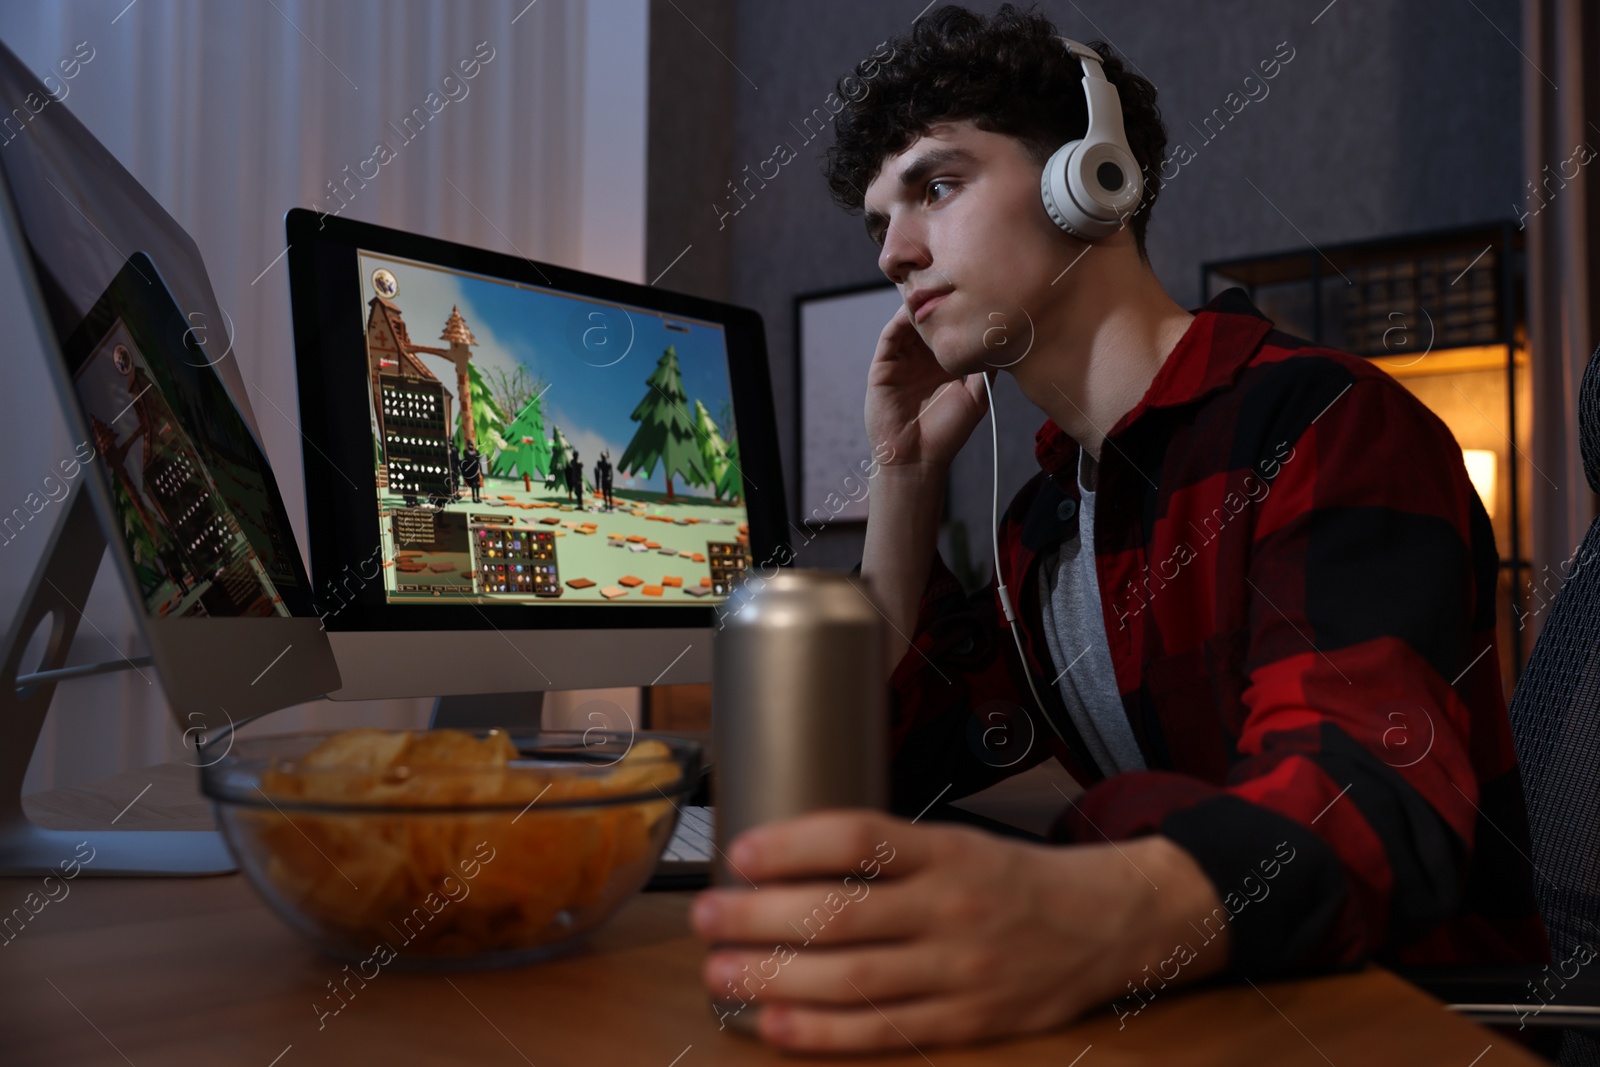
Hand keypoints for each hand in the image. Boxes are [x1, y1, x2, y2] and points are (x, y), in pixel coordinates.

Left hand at [691, 810, 1229, 1052]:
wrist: (1106, 925)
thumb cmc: (1010, 880)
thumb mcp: (955, 842)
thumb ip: (884, 854)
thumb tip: (786, 861)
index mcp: (947, 852)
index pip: (859, 839)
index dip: (793, 845)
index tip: (741, 851)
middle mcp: (952, 909)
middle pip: (841, 913)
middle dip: (761, 916)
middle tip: (707, 915)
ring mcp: (959, 971)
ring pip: (852, 978)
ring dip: (775, 976)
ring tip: (720, 972)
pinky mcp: (964, 1021)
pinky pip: (882, 1030)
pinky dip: (822, 1031)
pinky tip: (774, 1024)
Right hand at [864, 303, 991, 470]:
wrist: (918, 459)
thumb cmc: (947, 434)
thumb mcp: (976, 398)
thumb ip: (987, 371)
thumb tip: (1005, 344)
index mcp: (943, 365)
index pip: (949, 330)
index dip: (959, 311)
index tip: (976, 291)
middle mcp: (922, 360)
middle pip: (928, 321)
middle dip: (938, 301)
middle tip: (951, 278)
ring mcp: (901, 362)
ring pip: (908, 325)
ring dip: (918, 307)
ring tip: (931, 288)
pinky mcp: (883, 368)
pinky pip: (889, 338)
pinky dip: (899, 322)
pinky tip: (911, 311)